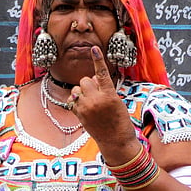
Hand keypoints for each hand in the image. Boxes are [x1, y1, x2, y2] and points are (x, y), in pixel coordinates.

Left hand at [71, 46, 141, 164]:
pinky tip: (83, 107)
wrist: (116, 141)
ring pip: (77, 89)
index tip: (94, 49)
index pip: (101, 74)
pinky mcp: (79, 115)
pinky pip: (71, 100)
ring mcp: (86, 108)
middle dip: (89, 84)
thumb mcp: (117, 101)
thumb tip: (92, 79)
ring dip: (82, 92)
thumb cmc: (120, 121)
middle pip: (85, 80)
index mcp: (109, 95)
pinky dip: (75, 101)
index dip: (98, 60)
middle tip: (97, 94)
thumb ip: (105, 89)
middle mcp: (96, 100)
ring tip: (90, 101)